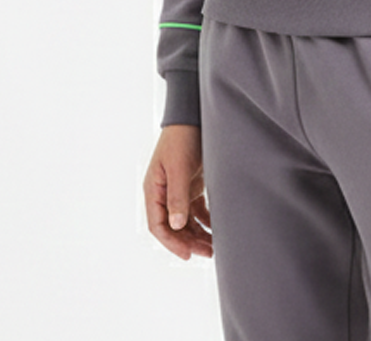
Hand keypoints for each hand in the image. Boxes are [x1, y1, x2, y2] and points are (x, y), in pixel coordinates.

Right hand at [143, 124, 213, 259]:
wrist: (193, 116)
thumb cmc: (181, 138)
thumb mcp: (178, 167)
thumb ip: (177, 196)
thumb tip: (176, 226)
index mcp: (153, 190)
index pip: (158, 225)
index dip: (172, 242)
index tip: (188, 254)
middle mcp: (164, 193)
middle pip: (174, 227)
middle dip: (189, 242)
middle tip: (208, 253)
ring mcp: (178, 190)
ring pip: (186, 221)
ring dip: (198, 234)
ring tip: (214, 247)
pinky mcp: (192, 185)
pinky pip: (197, 210)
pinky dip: (206, 221)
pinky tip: (217, 229)